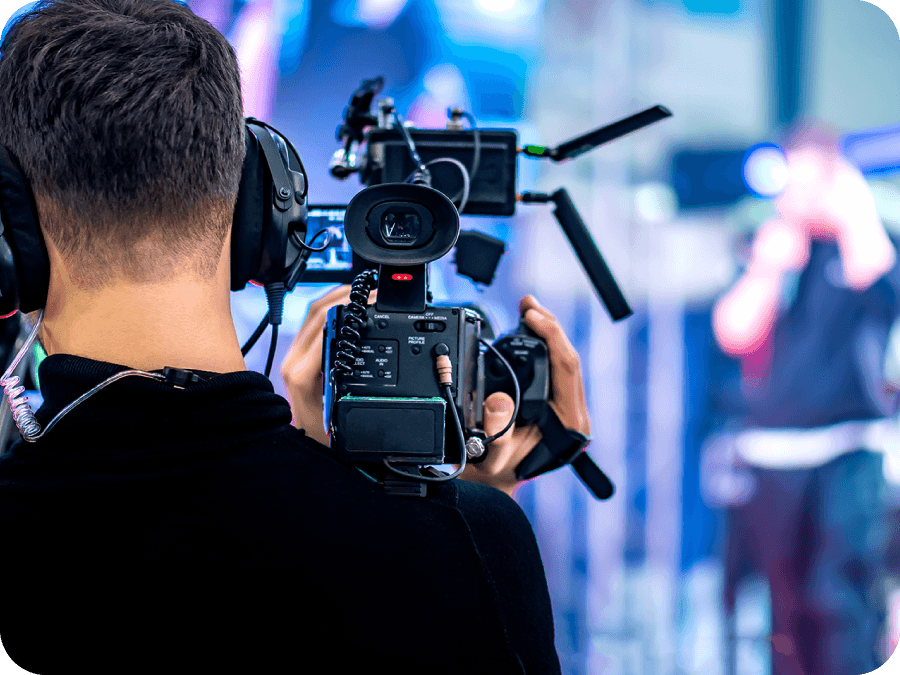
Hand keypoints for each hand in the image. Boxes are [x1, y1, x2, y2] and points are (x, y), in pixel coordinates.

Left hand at [280, 285, 373, 444]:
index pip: (324, 325)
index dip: (348, 309)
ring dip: (338, 298)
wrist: (304, 441)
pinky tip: (349, 307)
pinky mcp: (298, 354)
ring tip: (363, 293)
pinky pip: (313, 322)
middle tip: (373, 292)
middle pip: (318, 311)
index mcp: (302, 372)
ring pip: (314, 312)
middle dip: (346, 296)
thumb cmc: (320, 433)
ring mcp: (294, 354)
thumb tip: (365, 358)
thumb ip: (349, 389)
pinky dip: (332, 309)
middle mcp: (294, 359)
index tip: (371, 303)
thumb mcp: (339, 412)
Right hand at [460, 295, 589, 497]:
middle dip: (550, 325)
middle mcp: (574, 414)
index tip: (530, 317)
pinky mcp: (558, 402)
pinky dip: (543, 345)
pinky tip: (531, 329)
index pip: (567, 368)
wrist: (494, 481)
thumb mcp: (489, 455)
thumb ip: (496, 432)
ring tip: (528, 309)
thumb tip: (500, 400)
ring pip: (564, 360)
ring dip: (547, 331)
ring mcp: (568, 408)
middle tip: (528, 303)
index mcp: (569, 424)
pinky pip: (555, 367)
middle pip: (569, 358)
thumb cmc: (493, 470)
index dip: (551, 336)